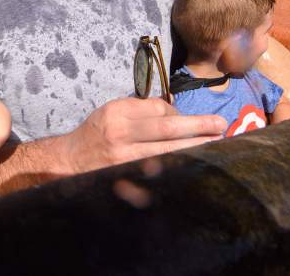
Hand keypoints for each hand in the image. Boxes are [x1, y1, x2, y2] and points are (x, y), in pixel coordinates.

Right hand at [62, 97, 226, 173]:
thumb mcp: (112, 112)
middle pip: (167, 129)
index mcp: (117, 113)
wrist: (68, 162)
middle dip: (198, 127)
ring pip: (166, 152)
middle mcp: (120, 134)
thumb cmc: (95, 134)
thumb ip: (141, 111)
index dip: (178, 114)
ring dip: (194, 149)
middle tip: (221, 125)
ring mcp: (123, 159)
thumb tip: (176, 113)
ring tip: (215, 145)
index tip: (191, 120)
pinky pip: (156, 174)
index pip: (157, 109)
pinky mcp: (125, 179)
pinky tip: (191, 169)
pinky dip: (175, 170)